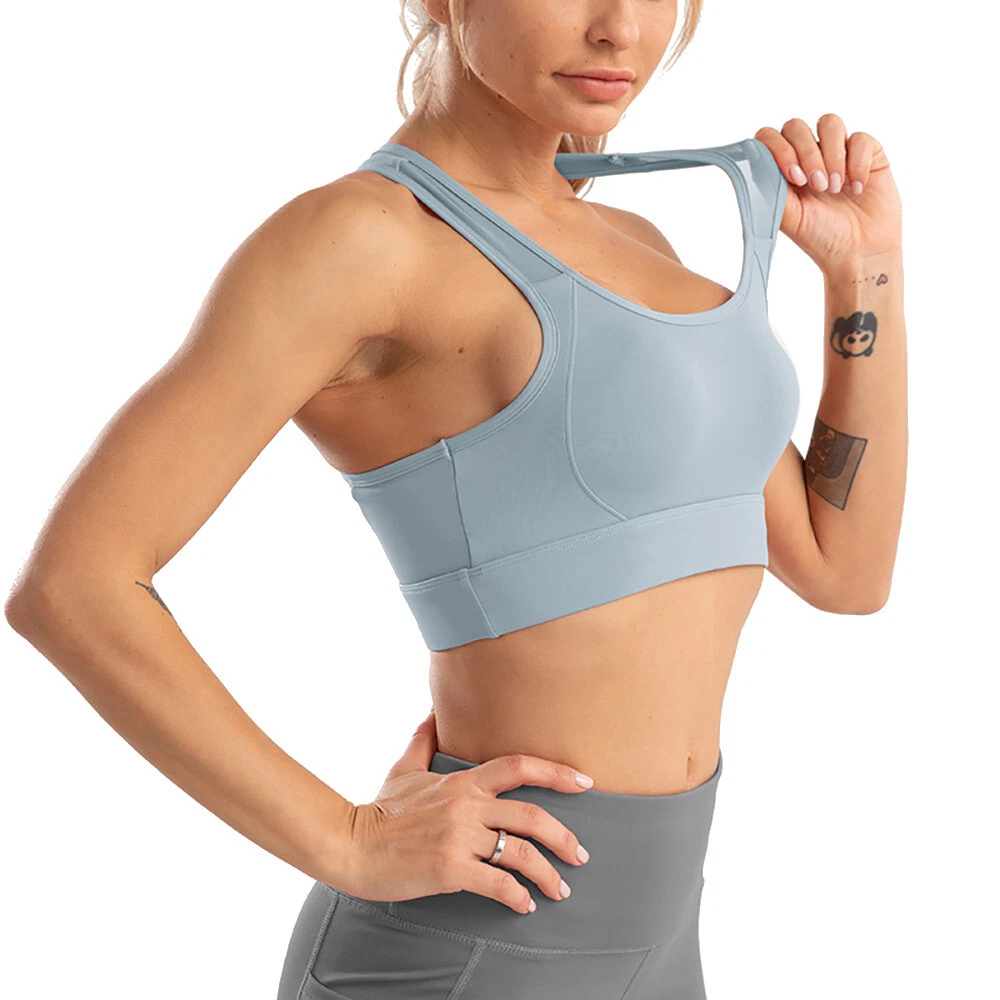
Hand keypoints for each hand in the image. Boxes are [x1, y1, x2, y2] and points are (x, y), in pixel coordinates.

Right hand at [338, 709, 592, 913]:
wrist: (351, 845)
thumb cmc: (380, 810)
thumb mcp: (404, 768)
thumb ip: (423, 739)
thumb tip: (433, 711)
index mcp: (463, 781)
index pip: (520, 766)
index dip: (557, 772)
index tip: (585, 782)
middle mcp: (467, 805)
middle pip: (531, 816)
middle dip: (564, 837)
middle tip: (580, 855)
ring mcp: (459, 837)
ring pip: (520, 853)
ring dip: (548, 874)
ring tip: (560, 889)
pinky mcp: (450, 869)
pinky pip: (497, 884)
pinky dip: (517, 897)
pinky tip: (524, 905)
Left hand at [754, 115, 901, 271]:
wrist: (859, 253)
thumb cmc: (820, 237)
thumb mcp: (788, 217)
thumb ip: (768, 189)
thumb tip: (751, 162)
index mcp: (783, 169)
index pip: (770, 138)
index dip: (779, 150)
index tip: (794, 179)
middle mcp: (808, 155)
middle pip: (796, 126)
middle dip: (806, 154)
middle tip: (816, 186)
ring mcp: (837, 151)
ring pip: (829, 123)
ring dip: (831, 155)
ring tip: (835, 188)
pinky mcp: (867, 153)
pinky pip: (860, 138)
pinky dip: (857, 164)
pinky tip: (858, 189)